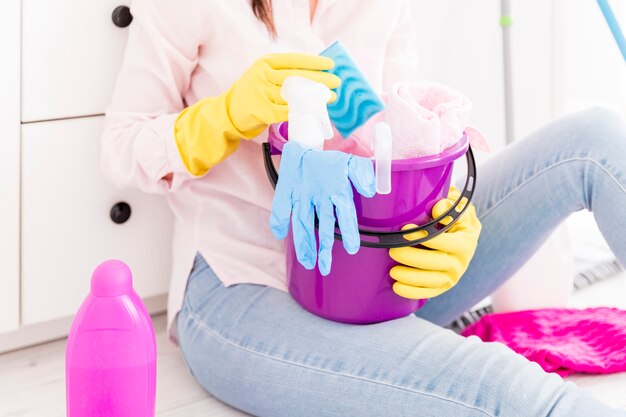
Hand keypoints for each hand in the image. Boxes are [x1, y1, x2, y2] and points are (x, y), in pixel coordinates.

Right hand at [174, 53, 340, 175]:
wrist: (228, 113)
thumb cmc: (252, 94)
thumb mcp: (264, 76)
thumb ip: (284, 74)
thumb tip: (315, 75)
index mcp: (264, 63)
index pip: (293, 60)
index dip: (313, 62)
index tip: (330, 65)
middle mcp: (262, 76)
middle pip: (297, 77)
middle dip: (319, 80)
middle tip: (336, 83)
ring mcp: (261, 93)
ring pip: (294, 95)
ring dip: (314, 97)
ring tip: (329, 98)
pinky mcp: (262, 111)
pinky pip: (287, 111)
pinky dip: (302, 111)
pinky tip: (314, 111)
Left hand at [270, 141, 374, 275]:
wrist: (306, 147)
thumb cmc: (329, 161)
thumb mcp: (349, 163)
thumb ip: (362, 174)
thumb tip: (370, 191)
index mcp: (336, 195)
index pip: (344, 216)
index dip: (348, 232)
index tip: (352, 249)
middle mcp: (319, 202)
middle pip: (323, 228)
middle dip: (324, 248)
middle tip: (325, 268)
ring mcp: (301, 199)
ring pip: (303, 224)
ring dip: (304, 243)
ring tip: (307, 262)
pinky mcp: (286, 193)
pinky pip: (281, 208)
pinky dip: (278, 220)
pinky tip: (279, 233)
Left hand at [388, 187, 481, 298]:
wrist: (464, 236)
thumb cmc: (455, 220)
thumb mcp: (456, 209)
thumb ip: (448, 205)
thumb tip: (437, 207)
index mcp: (464, 241)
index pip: (443, 241)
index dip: (423, 236)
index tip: (406, 229)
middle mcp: (461, 261)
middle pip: (435, 262)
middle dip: (412, 257)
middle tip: (393, 250)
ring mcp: (453, 276)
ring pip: (431, 280)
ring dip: (410, 277)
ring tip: (393, 271)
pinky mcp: (444, 286)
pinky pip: (429, 292)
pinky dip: (413, 292)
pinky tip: (397, 287)